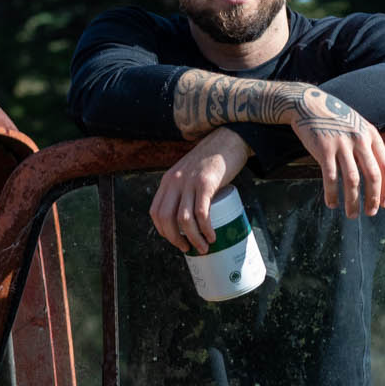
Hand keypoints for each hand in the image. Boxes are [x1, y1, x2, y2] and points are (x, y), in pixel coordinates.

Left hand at [149, 127, 250, 252]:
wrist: (228, 138)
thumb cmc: (212, 160)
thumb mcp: (189, 173)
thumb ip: (185, 189)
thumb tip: (189, 217)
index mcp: (168, 181)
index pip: (156, 212)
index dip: (163, 231)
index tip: (176, 240)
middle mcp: (174, 182)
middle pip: (166, 218)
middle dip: (175, 239)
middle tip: (188, 248)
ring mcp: (189, 182)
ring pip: (184, 219)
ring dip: (192, 238)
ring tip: (203, 247)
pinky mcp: (206, 183)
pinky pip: (201, 212)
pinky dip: (205, 229)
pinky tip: (211, 236)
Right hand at [288, 89, 384, 216]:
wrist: (309, 105)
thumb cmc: (334, 119)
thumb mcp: (357, 127)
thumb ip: (367, 145)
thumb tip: (375, 172)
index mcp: (371, 135)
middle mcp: (360, 140)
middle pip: (372, 175)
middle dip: (373, 198)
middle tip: (370, 212)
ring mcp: (342, 145)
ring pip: (352, 180)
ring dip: (353, 201)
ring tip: (351, 215)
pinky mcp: (324, 150)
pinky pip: (330, 178)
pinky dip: (332, 194)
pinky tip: (331, 204)